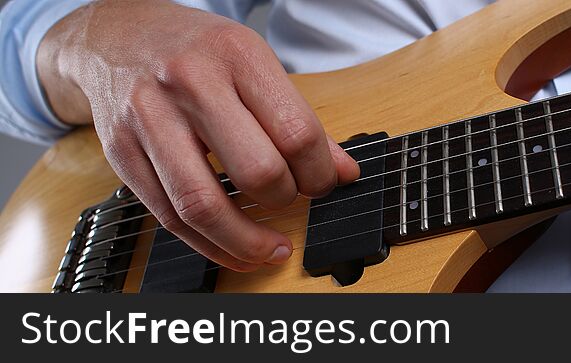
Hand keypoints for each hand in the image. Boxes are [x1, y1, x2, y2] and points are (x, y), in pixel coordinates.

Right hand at [36, 0, 359, 270]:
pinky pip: (168, 217)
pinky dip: (208, 245)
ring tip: (271, 249)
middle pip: (256, 170)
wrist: (114, 36)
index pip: (296, 131)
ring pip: (203, 205)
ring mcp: (148, 118)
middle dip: (286, 200)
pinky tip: (234, 250)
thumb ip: (299, 119)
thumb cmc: (194, 51)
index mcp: (236, 55)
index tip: (324, 184)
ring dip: (246, 241)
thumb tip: (343, 172)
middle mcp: (189, 82)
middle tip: (294, 202)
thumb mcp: (253, 63)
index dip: (320, 172)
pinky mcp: (121, 153)